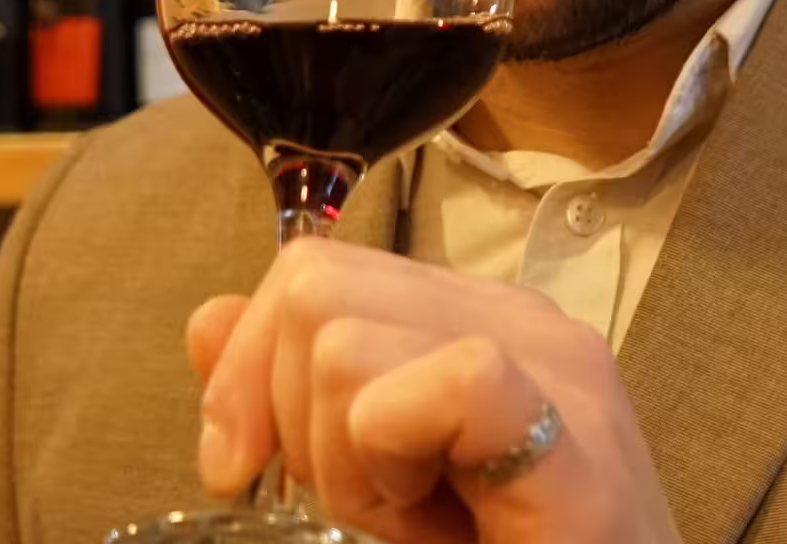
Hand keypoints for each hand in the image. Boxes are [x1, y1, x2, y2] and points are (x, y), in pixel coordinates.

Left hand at [187, 237, 682, 543]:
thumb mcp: (373, 477)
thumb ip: (296, 397)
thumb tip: (208, 320)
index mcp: (471, 318)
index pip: (314, 269)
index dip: (249, 367)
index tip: (244, 469)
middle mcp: (518, 319)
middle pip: (316, 287)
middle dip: (294, 418)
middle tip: (372, 507)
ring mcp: (556, 369)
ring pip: (346, 342)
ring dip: (350, 465)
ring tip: (420, 524)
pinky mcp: (578, 436)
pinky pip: (455, 381)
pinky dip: (399, 453)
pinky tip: (440, 514)